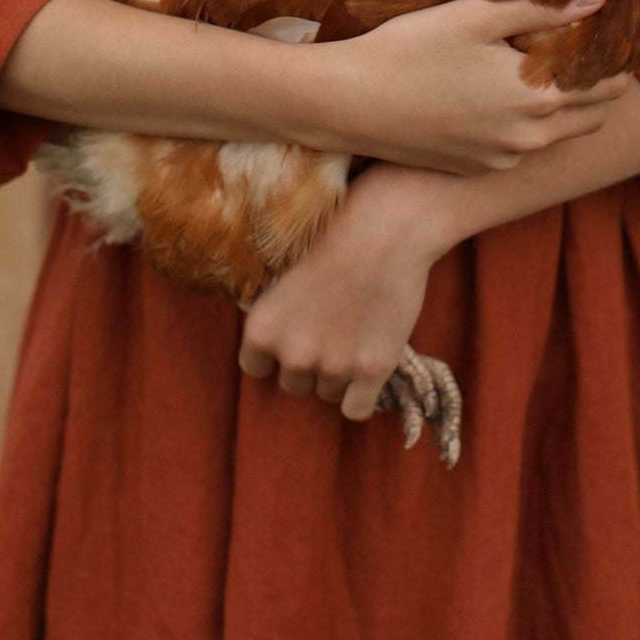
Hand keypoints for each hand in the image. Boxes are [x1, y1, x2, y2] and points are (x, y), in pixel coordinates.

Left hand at [238, 163, 445, 422]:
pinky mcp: (372, 371)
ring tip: (356, 332)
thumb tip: (270, 338)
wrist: (383, 229)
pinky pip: (356, 410)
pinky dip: (361, 394)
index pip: (256, 367)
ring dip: (340, 373)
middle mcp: (292, 355)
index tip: (296, 333)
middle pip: (294, 384)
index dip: (278, 350)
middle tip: (332, 329)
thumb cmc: (331, 238)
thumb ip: (272, 314)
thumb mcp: (281, 273)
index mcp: (261, 330)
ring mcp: (333, 365)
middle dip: (311, 362)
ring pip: (328, 392)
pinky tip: (368, 367)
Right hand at [304, 0, 630, 175]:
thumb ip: (544, 8)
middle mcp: (528, 138)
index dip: (619, 59)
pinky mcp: (477, 168)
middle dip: (598, 84)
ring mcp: (502, 159)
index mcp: (536, 98)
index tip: (615, 35)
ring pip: (556, 134)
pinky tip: (500, 93)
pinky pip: (520, 147)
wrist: (347, 104)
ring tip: (543, 66)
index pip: (608, 86)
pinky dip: (526, 124)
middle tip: (586, 48)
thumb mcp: (476, 17)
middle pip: (592, 115)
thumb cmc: (409, 50)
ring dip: (562, 106)